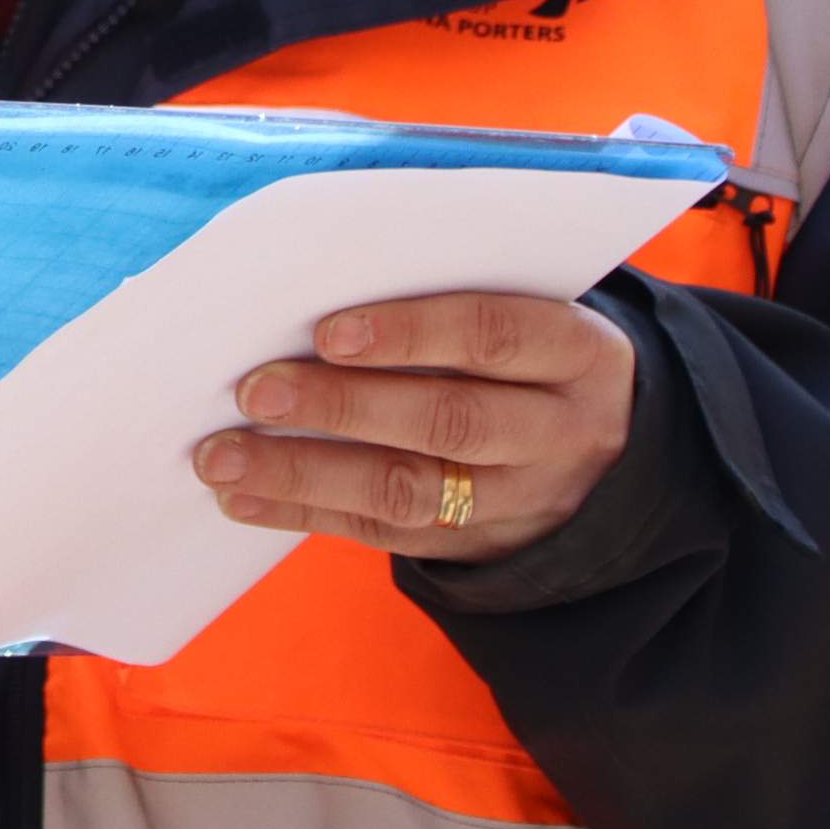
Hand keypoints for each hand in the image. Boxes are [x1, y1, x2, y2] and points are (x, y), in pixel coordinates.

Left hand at [195, 291, 636, 562]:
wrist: (608, 455)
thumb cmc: (528, 353)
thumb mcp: (529, 311)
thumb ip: (445, 296)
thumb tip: (305, 285)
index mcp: (576, 354)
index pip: (495, 335)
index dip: (411, 331)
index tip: (327, 330)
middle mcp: (559, 431)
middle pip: (447, 420)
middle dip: (342, 406)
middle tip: (254, 390)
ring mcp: (519, 498)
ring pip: (408, 490)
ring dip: (303, 473)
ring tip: (221, 457)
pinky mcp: (474, 543)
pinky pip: (383, 531)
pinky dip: (304, 512)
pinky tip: (241, 498)